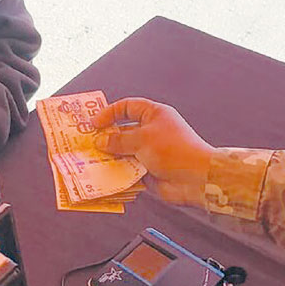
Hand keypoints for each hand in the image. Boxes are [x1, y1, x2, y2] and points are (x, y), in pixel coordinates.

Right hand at [91, 98, 214, 206]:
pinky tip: (104, 174)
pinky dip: (117, 171)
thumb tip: (101, 141)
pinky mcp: (148, 170)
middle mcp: (151, 131)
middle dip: (106, 138)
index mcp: (154, 115)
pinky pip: (128, 169)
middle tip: (87, 144)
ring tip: (91, 160)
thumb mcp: (142, 139)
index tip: (94, 123)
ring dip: (109, 157)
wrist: (196, 178)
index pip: (127, 107)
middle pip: (123, 131)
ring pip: (123, 152)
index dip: (109, 113)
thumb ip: (119, 140)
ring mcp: (149, 152)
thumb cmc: (174, 150)